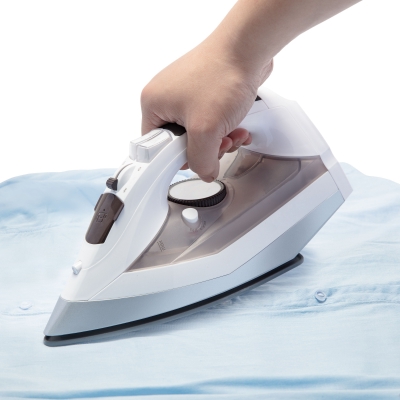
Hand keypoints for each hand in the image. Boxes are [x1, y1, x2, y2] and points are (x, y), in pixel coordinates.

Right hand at [141, 40, 272, 181]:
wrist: (248, 47)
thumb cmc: (222, 75)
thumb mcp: (206, 129)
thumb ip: (201, 160)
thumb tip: (204, 172)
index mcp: (153, 104)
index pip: (157, 148)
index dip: (177, 158)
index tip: (195, 160)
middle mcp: (166, 98)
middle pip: (181, 144)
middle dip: (205, 149)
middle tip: (218, 143)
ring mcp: (186, 95)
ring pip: (198, 134)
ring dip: (219, 141)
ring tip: (232, 134)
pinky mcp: (204, 93)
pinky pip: (210, 122)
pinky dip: (224, 129)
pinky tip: (237, 127)